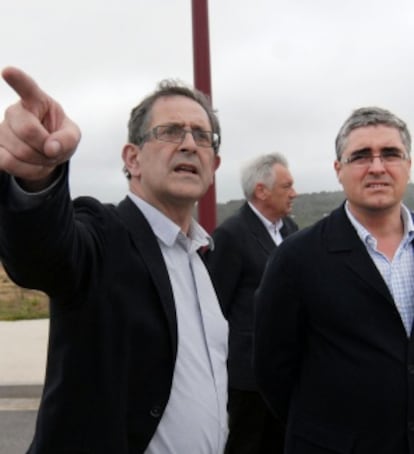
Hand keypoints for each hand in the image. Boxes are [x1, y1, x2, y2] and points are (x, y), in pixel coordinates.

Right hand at [0, 67, 80, 189]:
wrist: (46, 153)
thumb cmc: (59, 137)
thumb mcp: (72, 136)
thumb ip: (67, 139)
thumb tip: (50, 148)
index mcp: (36, 101)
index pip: (27, 87)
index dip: (17, 79)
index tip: (8, 71)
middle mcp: (14, 112)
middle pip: (27, 131)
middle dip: (46, 148)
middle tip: (53, 150)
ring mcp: (1, 130)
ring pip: (17, 151)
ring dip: (39, 162)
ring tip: (44, 157)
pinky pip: (6, 163)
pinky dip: (27, 170)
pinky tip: (32, 165)